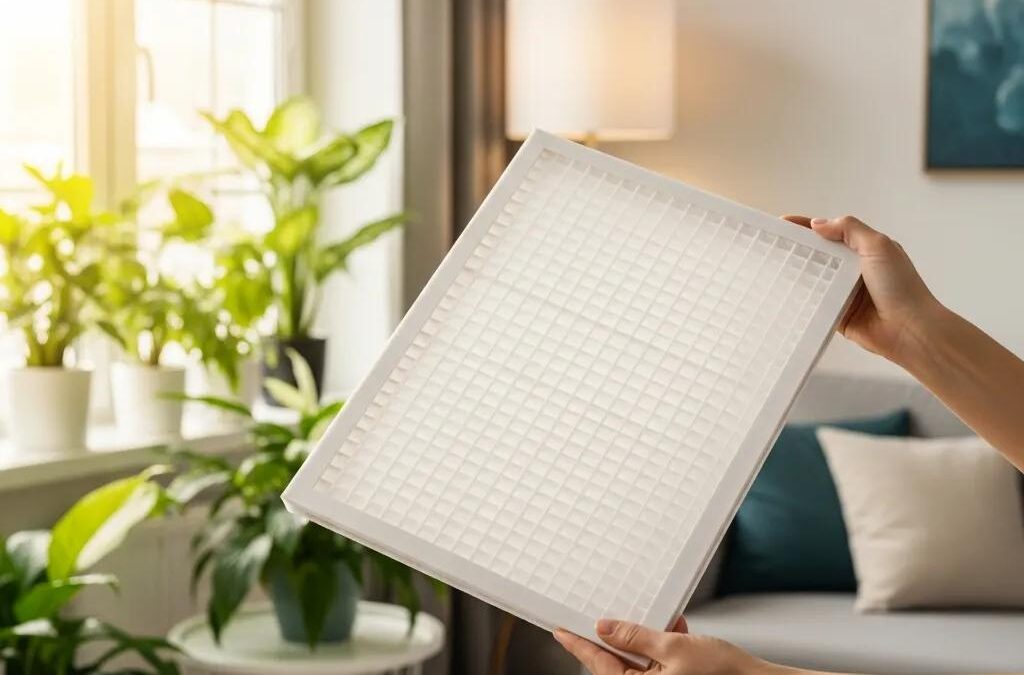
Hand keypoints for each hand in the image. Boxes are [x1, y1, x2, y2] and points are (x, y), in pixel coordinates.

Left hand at [554, 618, 778, 674]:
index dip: (577, 644)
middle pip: (615, 662)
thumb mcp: (673, 647)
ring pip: (637, 659)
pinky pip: (659, 659)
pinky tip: (673, 625)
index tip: (559, 629)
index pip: (598, 663)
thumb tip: (604, 627)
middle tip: (588, 615)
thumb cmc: (721, 672)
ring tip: (640, 616)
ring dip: (639, 637)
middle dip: (608, 637)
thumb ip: (635, 637)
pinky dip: (662, 641)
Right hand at [783, 215, 943, 362]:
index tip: (782, 223)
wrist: (909, 329)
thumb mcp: (878, 246)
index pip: (830, 232)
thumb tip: (818, 224)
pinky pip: (813, 303)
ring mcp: (843, 292)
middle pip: (818, 254)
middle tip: (769, 246)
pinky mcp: (836, 313)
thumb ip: (849, 229)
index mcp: (863, 249)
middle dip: (796, 249)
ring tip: (769, 268)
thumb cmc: (900, 286)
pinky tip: (782, 294)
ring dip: (795, 274)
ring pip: (813, 278)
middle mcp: (852, 269)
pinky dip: (801, 299)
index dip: (806, 226)